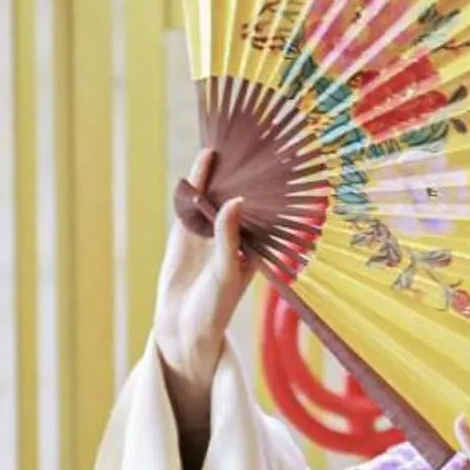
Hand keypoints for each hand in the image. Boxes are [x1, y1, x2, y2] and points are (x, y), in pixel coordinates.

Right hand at [153, 147, 251, 439]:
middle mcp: (235, 238)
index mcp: (255, 248)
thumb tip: (238, 201)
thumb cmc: (215, 307)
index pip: (270, 213)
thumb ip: (229, 237)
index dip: (277, 190)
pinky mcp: (185, 234)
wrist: (182, 328)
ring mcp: (209, 234)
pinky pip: (193, 204)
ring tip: (228, 142)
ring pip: (217, 197)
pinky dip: (196, 184)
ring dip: (222, 173)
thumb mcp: (226, 272)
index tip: (288, 164)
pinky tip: (203, 162)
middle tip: (256, 140)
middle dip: (248, 174)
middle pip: (244, 199)